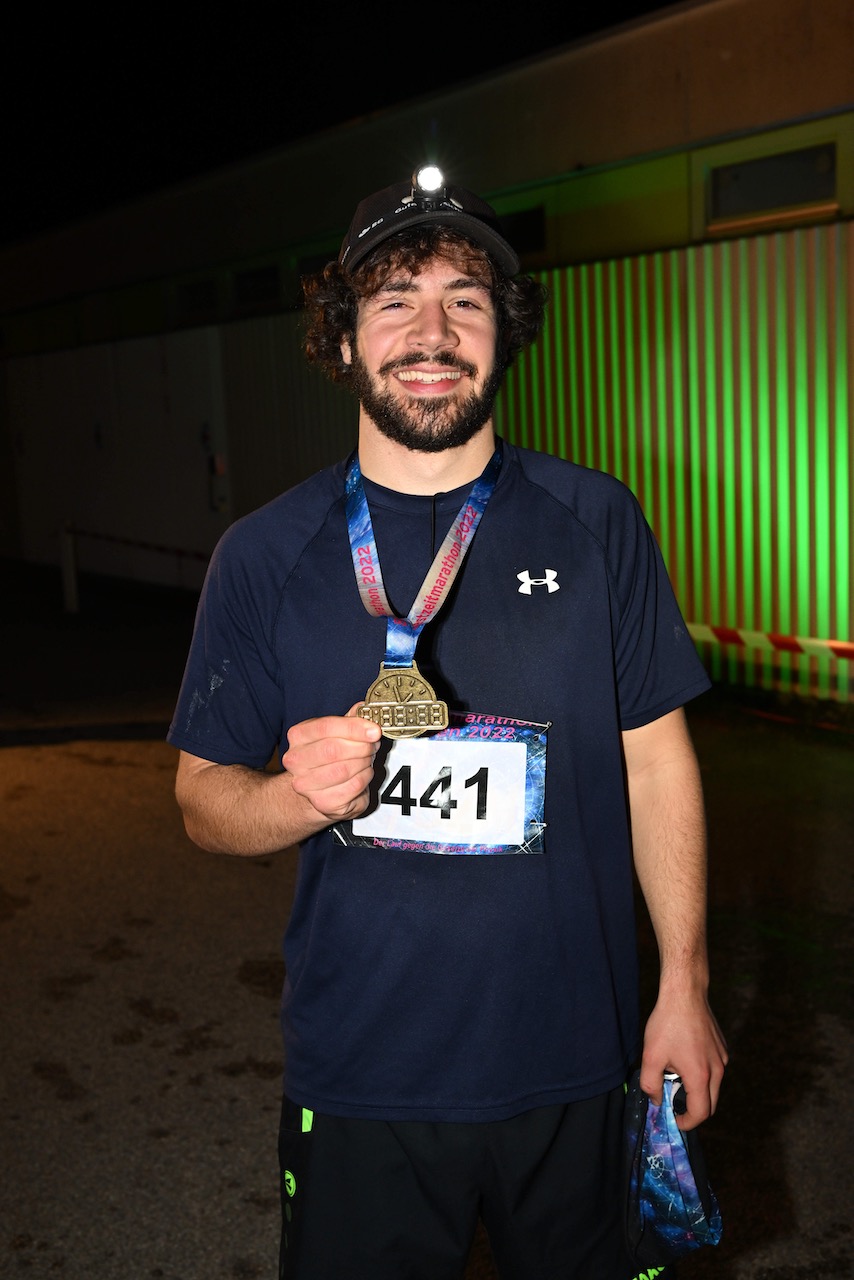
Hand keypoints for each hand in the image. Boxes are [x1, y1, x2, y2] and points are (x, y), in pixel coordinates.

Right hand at [281, 706, 380, 825]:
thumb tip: (364, 707)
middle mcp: (295, 760)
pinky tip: (363, 773)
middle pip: (333, 749)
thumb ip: (349, 720)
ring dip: (364, 762)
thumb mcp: (336, 733)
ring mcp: (306, 784)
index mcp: (298, 736)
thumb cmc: (328, 757)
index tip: (374, 729)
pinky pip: (353, 786)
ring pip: (344, 769)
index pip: (326, 727)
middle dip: (361, 746)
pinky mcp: (322, 803)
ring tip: (367, 758)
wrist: (316, 790)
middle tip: (374, 745)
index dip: (354, 728)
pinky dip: (365, 778)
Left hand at [640, 986, 727, 1130]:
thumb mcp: (651, 1056)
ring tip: (675, 1075)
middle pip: (711, 1104)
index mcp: (701, 1076)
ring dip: (697, 1090)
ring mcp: (723, 1057)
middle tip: (672, 1101)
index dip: (687, 1122)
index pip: (701, 1113)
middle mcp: (718, 1070)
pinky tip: (684, 1057)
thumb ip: (650, 1085)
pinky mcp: (722, 1047)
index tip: (674, 1119)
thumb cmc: (667, 1023)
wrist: (685, 993)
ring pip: (714, 1087)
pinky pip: (715, 1070)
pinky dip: (703, 1074)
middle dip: (692, 1109)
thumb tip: (656, 1101)